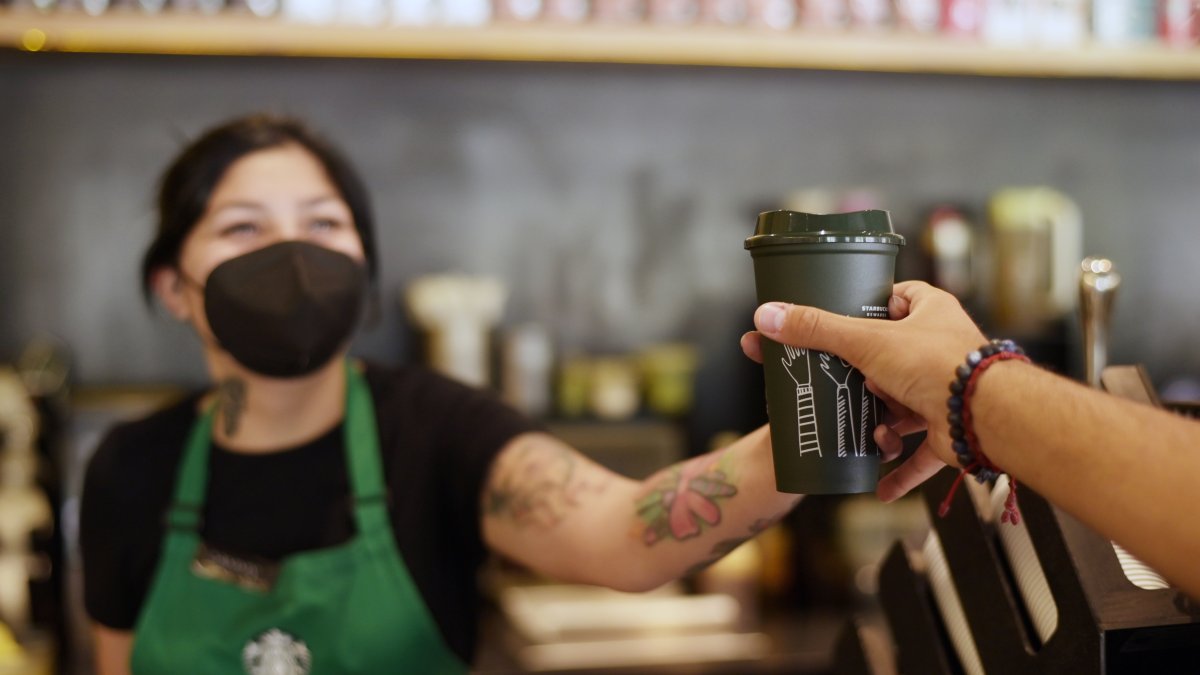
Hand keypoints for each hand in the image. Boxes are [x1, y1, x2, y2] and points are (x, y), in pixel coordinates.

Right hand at [740, 281, 987, 501]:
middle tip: (837, 381)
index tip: (842, 318)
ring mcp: (943, 390)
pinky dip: (899, 470)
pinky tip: (879, 486)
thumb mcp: (867, 341)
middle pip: (890, 356)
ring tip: (861, 428)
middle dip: (863, 376)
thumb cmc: (939, 365)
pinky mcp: (946, 429)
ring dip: (878, 422)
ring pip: (900, 405)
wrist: (984, 416)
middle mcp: (939, 348)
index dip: (869, 306)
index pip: (896, 298)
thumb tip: (767, 317)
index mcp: (929, 312)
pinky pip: (918, 453)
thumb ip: (816, 330)